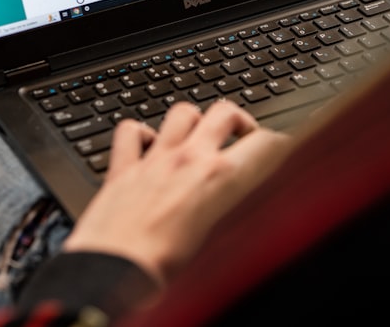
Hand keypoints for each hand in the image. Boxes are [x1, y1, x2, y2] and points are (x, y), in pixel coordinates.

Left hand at [62, 99, 291, 285]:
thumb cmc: (164, 273)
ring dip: (194, 120)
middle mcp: (188, 160)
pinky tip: (148, 144)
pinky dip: (141, 132)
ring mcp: (153, 160)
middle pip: (225, 112)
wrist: (109, 278)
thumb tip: (252, 199)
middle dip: (239, 120)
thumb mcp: (219, 243)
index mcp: (220, 179)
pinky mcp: (122, 169)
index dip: (278, 144)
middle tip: (242, 137)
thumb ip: (239, 211)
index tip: (280, 150)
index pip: (264, 143)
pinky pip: (131, 130)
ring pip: (182, 112)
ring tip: (198, 136)